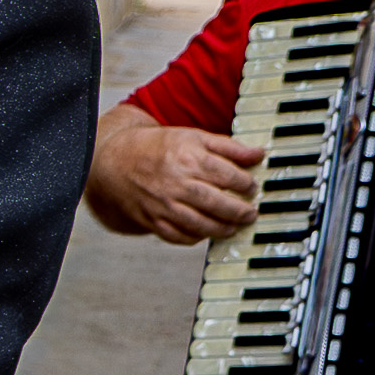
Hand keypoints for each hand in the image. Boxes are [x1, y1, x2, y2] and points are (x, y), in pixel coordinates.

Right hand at [86, 106, 261, 243]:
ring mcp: (164, 204)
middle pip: (217, 203)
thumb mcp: (194, 137)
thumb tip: (258, 154)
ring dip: (222, 229)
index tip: (251, 187)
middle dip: (239, 211)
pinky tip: (206, 232)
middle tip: (250, 213)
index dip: (246, 183)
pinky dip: (195, 238)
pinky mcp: (153, 220)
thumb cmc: (158, 148)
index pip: (228, 176)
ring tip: (232, 227)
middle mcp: (176, 183)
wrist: (115, 161)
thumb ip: (228, 146)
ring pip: (200, 224)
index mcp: (189, 158)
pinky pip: (179, 236)